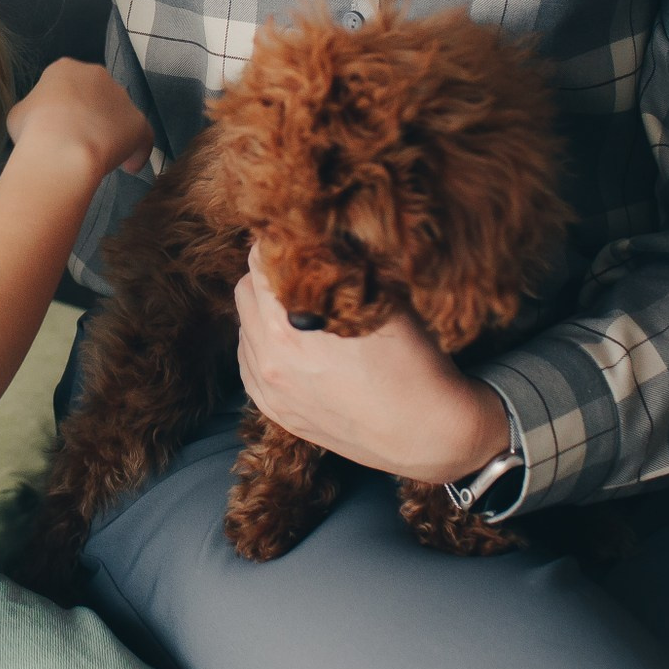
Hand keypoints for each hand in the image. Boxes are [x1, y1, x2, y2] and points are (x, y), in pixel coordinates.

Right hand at [4, 60, 151, 180]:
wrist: (61, 149)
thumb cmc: (33, 132)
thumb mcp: (19, 115)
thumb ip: (35, 111)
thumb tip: (40, 121)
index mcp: (65, 69)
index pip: (67, 85)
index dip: (64, 109)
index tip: (61, 128)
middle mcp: (96, 75)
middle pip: (96, 96)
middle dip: (90, 117)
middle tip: (79, 142)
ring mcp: (120, 96)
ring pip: (119, 115)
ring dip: (112, 133)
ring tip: (102, 158)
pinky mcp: (137, 121)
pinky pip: (142, 136)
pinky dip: (137, 151)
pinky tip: (129, 167)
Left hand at [235, 248, 509, 483]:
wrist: (425, 434)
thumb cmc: (412, 362)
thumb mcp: (382, 300)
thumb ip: (340, 266)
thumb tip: (320, 234)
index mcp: (289, 326)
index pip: (259, 260)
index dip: (280, 243)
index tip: (298, 240)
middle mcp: (270, 359)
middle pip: (245, 290)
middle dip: (268, 275)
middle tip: (300, 272)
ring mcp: (268, 389)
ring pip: (244, 327)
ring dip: (263, 310)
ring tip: (299, 310)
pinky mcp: (274, 410)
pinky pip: (249, 362)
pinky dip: (262, 344)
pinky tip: (292, 343)